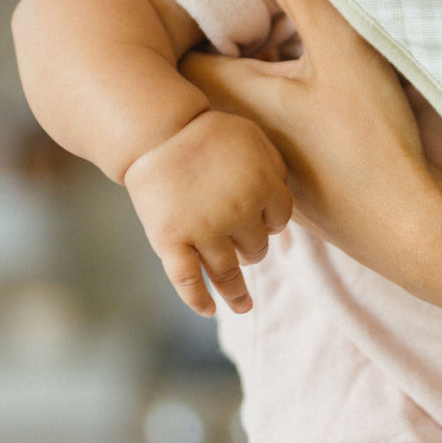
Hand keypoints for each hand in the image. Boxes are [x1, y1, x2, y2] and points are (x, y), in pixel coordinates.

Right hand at [123, 108, 291, 315]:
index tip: (264, 224)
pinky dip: (199, 299)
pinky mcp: (171, 242)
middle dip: (253, 249)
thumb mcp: (255, 138)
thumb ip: (275, 168)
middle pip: (256, 248)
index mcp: (263, 188)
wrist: (158, 132)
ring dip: (237, 291)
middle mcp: (238, 214)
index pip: (280, 221)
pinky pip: (188, 281)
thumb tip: (282, 197)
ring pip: (228, 272)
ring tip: (243, 305)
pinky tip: (209, 310)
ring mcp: (204, 231)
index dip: (272, 223)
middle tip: (244, 248)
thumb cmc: (210, 132)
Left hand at [181, 0, 439, 272]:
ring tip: (287, 41)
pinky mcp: (279, 176)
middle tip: (257, 2)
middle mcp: (224, 130)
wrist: (408, 228)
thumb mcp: (339, 46)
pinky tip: (314, 95)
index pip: (182, 34)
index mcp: (224, 93)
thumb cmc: (370, 142)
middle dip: (223, 33)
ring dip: (251, 70)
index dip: (198, 5)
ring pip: (232, 97)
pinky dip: (274, 103)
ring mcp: (250, 158)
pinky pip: (259, 124)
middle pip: (204, 66)